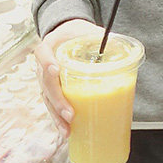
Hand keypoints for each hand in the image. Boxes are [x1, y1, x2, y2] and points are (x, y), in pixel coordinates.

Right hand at [35, 18, 103, 136]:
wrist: (67, 34)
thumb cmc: (78, 33)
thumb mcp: (87, 31)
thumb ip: (101, 37)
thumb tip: (120, 46)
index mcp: (50, 46)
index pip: (42, 53)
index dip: (46, 62)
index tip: (56, 70)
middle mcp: (43, 65)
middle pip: (45, 84)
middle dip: (57, 101)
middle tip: (70, 113)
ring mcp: (45, 80)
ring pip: (47, 99)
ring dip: (57, 115)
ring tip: (68, 128)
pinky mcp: (51, 91)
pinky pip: (52, 106)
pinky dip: (59, 119)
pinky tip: (67, 131)